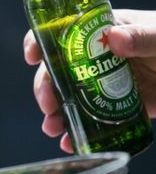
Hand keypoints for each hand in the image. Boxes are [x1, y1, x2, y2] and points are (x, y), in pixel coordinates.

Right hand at [24, 9, 155, 152]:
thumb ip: (141, 37)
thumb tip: (111, 39)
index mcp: (101, 33)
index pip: (61, 32)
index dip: (41, 42)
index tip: (32, 57)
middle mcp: (96, 58)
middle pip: (58, 70)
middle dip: (46, 88)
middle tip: (47, 105)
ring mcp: (104, 83)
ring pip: (69, 97)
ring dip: (56, 113)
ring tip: (53, 128)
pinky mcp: (117, 106)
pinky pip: (92, 120)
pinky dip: (79, 132)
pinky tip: (72, 142)